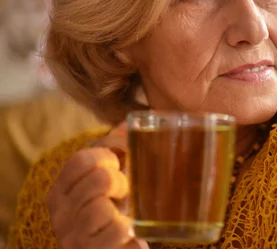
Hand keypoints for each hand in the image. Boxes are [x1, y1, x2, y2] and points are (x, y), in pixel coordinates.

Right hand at [47, 124, 148, 248]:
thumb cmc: (112, 217)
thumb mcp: (110, 184)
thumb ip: (116, 152)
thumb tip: (128, 124)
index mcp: (61, 192)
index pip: (80, 159)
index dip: (108, 155)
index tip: (119, 163)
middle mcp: (61, 215)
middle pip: (99, 178)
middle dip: (121, 181)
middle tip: (125, 192)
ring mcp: (74, 238)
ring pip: (103, 205)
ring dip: (125, 206)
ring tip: (126, 214)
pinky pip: (117, 229)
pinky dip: (130, 229)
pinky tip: (130, 233)